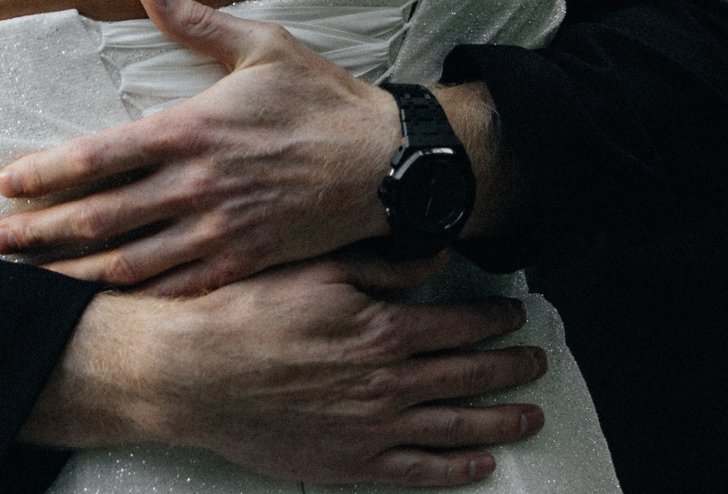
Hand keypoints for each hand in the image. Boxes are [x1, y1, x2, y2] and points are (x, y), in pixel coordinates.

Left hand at [0, 0, 399, 294]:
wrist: (390, 164)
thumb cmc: (324, 99)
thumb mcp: (262, 46)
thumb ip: (196, 21)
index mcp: (191, 131)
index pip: (99, 157)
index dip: (46, 174)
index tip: (6, 185)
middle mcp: (197, 187)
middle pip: (101, 218)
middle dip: (42, 233)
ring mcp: (220, 232)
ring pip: (131, 263)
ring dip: (76, 273)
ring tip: (34, 281)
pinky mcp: (244, 264)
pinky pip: (178, 290)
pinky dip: (137, 300)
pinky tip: (106, 305)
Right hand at [23, 253, 549, 486]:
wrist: (190, 374)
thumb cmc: (244, 314)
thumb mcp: (313, 269)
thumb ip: (381, 264)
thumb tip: (436, 255)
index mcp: (382, 329)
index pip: (459, 324)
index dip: (494, 319)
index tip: (515, 315)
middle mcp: (387, 384)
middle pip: (469, 376)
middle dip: (510, 368)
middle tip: (536, 362)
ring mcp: (372, 429)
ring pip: (456, 427)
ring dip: (500, 420)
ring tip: (529, 415)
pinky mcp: (350, 464)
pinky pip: (419, 473)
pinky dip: (457, 470)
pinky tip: (480, 465)